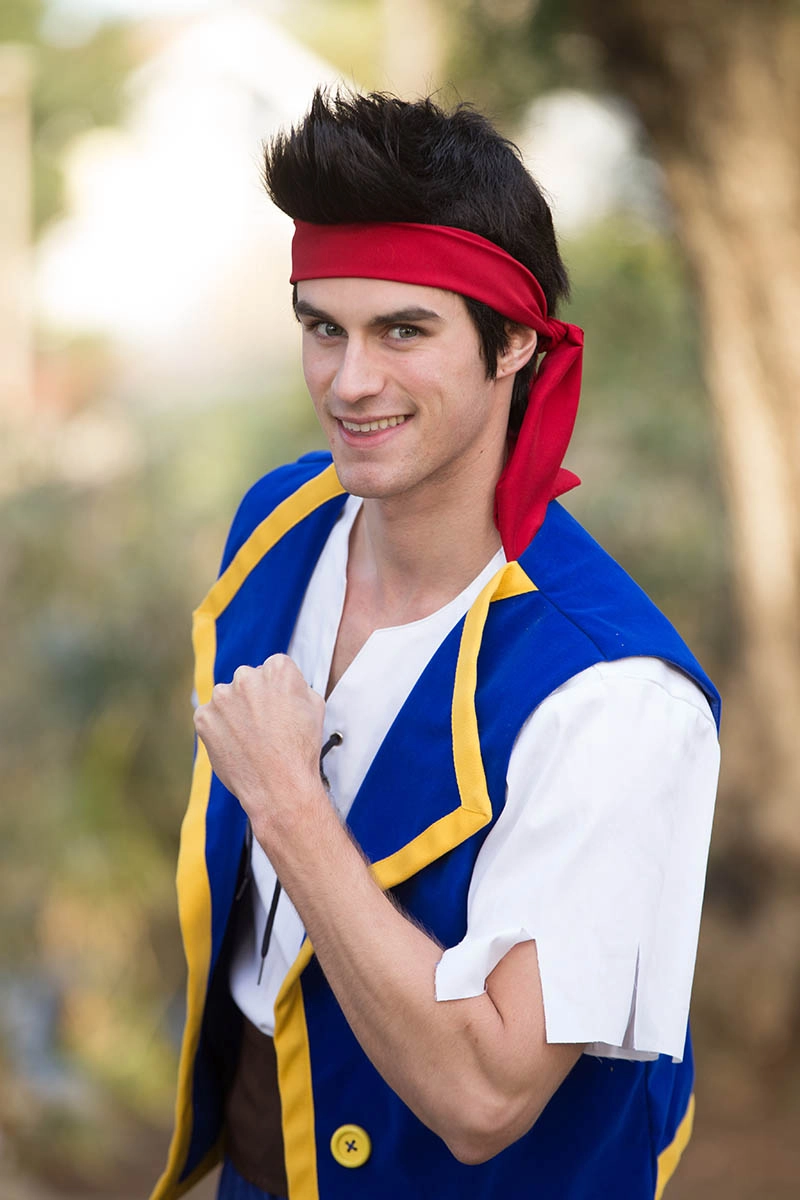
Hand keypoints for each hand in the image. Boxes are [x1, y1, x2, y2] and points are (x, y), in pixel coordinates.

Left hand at [193, 654, 325, 838]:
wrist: (279, 786)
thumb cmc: (300, 750)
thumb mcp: (315, 706)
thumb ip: (296, 686)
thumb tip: (285, 684)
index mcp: (277, 668)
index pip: (272, 668)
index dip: (277, 691)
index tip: (279, 708)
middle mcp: (247, 676)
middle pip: (247, 680)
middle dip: (253, 698)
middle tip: (264, 726)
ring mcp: (222, 696)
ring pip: (227, 698)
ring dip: (234, 712)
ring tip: (250, 739)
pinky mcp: (204, 717)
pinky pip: (210, 717)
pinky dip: (218, 729)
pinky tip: (235, 745)